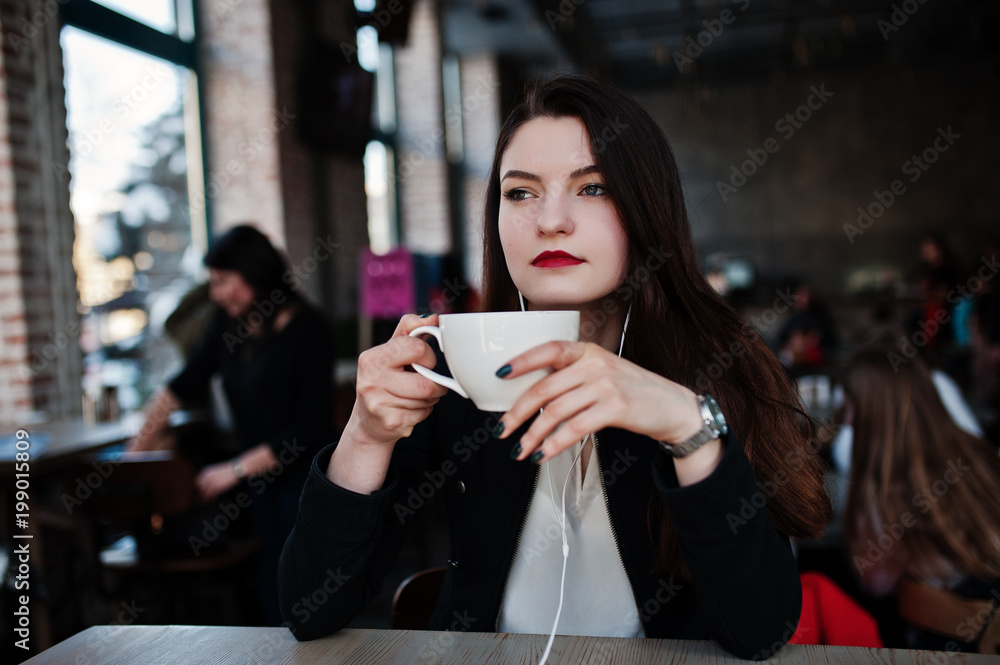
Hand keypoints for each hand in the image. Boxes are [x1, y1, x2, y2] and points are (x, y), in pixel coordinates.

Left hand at [195, 462, 238, 501]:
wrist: (238, 469)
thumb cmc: (229, 471)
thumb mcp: (216, 472)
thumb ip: (210, 477)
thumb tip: (206, 486)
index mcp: (205, 472)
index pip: (197, 482)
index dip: (197, 489)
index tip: (197, 495)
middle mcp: (206, 477)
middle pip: (199, 489)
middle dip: (198, 496)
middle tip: (199, 501)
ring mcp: (211, 482)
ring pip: (204, 494)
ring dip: (203, 500)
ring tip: (204, 504)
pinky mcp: (217, 487)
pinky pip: (211, 496)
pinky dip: (210, 500)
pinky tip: (211, 503)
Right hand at [349, 314, 449, 447]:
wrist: (368, 422)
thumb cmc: (383, 380)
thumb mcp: (391, 351)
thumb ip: (410, 330)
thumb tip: (433, 319)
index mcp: (372, 357)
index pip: (416, 348)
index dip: (426, 356)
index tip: (421, 362)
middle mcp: (371, 380)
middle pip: (426, 382)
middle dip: (434, 383)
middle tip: (425, 382)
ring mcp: (379, 403)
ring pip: (427, 398)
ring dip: (429, 398)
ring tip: (414, 396)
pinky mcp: (390, 422)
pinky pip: (424, 413)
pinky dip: (424, 411)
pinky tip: (409, 409)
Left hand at [494, 341, 703, 462]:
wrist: (674, 407)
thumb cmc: (634, 392)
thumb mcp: (604, 372)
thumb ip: (573, 377)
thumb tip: (532, 397)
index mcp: (588, 351)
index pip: (549, 349)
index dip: (522, 361)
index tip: (499, 374)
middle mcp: (595, 364)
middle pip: (544, 388)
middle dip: (518, 413)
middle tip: (502, 430)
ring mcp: (606, 385)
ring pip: (556, 411)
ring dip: (533, 435)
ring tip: (520, 450)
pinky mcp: (615, 408)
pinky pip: (575, 428)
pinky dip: (555, 444)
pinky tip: (544, 454)